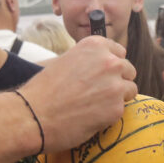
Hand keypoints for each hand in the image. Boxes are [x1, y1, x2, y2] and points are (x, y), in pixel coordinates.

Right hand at [19, 36, 136, 151]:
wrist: (33, 114)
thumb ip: (87, 60)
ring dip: (117, 98)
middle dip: (117, 81)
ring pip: (130, 90)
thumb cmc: (43, 89)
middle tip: (98, 93)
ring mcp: (115, 85)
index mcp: (95, 45)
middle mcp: (109, 61)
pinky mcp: (116, 108)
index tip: (101, 75)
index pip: (119, 52)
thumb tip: (101, 66)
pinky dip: (109, 115)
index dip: (110, 65)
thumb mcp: (64, 60)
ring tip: (95, 105)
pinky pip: (122, 110)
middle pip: (128, 70)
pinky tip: (90, 116)